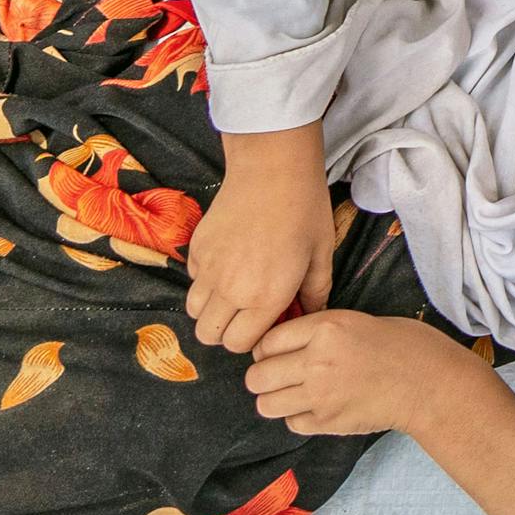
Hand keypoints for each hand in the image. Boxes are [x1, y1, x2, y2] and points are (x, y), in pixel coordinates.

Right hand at [186, 125, 335, 352]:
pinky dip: (205, 282)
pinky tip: (229, 263)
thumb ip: (315, 293)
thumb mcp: (321, 255)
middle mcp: (230, 289)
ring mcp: (206, 269)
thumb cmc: (305, 211)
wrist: (272, 170)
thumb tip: (310, 314)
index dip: (252, 339)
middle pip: (209, 335)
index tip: (266, 323)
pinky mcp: (194, 250)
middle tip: (248, 313)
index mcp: (265, 297)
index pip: (240, 344)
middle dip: (227, 332)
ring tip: (236, 292)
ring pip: (193, 311)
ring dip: (212, 310)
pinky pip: (192, 281)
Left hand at [245, 310, 491, 435]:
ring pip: (265, 404)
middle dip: (265, 377)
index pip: (266, 341)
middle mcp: (317, 361)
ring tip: (298, 395)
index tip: (279, 354)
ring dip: (277, 400)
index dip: (268, 349)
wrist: (436, 386)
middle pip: (256, 376)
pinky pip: (291, 423)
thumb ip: (321, 332)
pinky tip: (320, 408)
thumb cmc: (410, 348)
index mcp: (327, 328)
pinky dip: (300, 417)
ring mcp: (320, 394)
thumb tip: (287, 347)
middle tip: (283, 377)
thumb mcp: (362, 321)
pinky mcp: (328, 421)